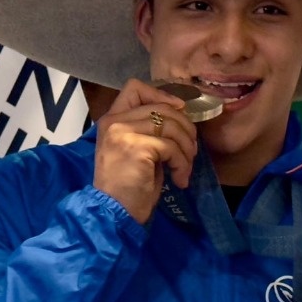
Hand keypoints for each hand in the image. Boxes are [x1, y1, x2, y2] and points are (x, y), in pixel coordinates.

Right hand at [94, 79, 197, 223]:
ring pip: (171, 126)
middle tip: (190, 151)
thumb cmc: (127, 187)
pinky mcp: (136, 147)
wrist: (113, 213)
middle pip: (162, 107)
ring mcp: (123, 132)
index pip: (135, 88)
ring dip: (186, 149)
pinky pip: (171, 147)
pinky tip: (179, 179)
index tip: (179, 110)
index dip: (161, 95)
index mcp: (111, 119)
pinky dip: (182, 163)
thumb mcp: (136, 150)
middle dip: (185, 128)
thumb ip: (149, 130)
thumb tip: (180, 115)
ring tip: (184, 169)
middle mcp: (114, 121)